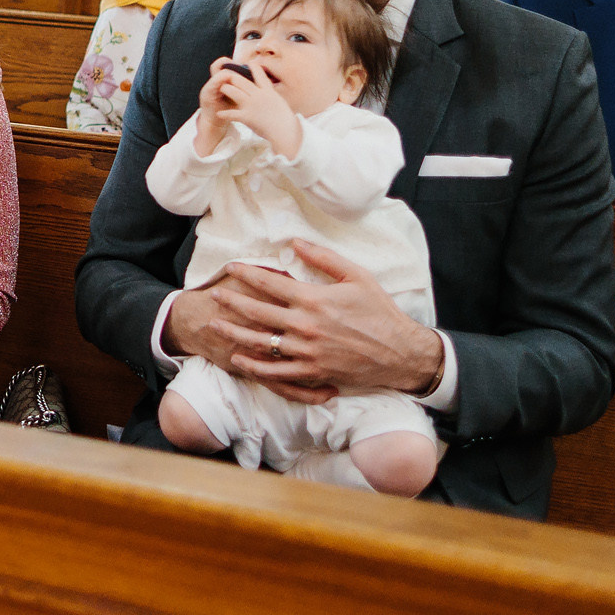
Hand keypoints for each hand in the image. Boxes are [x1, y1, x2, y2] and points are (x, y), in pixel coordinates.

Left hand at [204, 59, 302, 158]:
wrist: (286, 131)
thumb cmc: (287, 119)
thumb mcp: (280, 102)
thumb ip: (273, 97)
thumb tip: (271, 95)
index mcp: (268, 91)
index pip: (260, 74)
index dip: (254, 67)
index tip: (250, 62)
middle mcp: (258, 95)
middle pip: (240, 80)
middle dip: (232, 77)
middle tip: (228, 77)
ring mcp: (251, 105)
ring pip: (233, 91)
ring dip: (226, 89)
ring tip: (222, 89)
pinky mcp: (247, 116)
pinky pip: (232, 114)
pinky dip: (224, 114)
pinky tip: (219, 114)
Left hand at [208, 243, 444, 404]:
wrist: (400, 353)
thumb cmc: (380, 312)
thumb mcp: (357, 276)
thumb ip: (324, 258)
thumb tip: (294, 242)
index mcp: (314, 300)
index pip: (271, 284)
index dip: (246, 274)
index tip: (230, 267)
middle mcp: (306, 326)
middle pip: (258, 313)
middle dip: (232, 302)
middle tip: (213, 295)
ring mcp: (308, 352)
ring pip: (261, 343)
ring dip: (234, 333)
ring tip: (215, 325)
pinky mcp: (313, 372)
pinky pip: (278, 372)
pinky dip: (255, 366)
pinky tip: (239, 359)